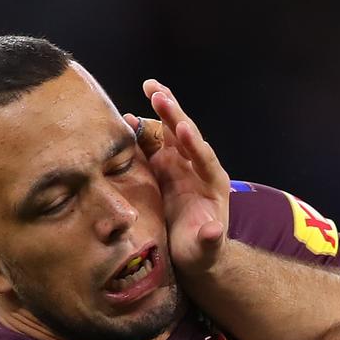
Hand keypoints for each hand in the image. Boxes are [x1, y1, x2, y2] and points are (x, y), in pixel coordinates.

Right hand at [132, 79, 229, 274]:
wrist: (191, 252)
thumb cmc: (201, 252)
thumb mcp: (205, 249)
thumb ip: (209, 240)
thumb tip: (213, 231)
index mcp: (212, 182)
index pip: (204, 158)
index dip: (194, 143)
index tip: (182, 128)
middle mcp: (195, 167)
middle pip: (186, 136)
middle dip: (174, 114)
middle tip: (158, 93)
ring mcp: (177, 164)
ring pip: (168, 132)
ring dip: (160, 110)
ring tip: (150, 87)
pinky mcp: (160, 168)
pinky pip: (150, 144)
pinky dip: (140, 130)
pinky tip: (126, 116)